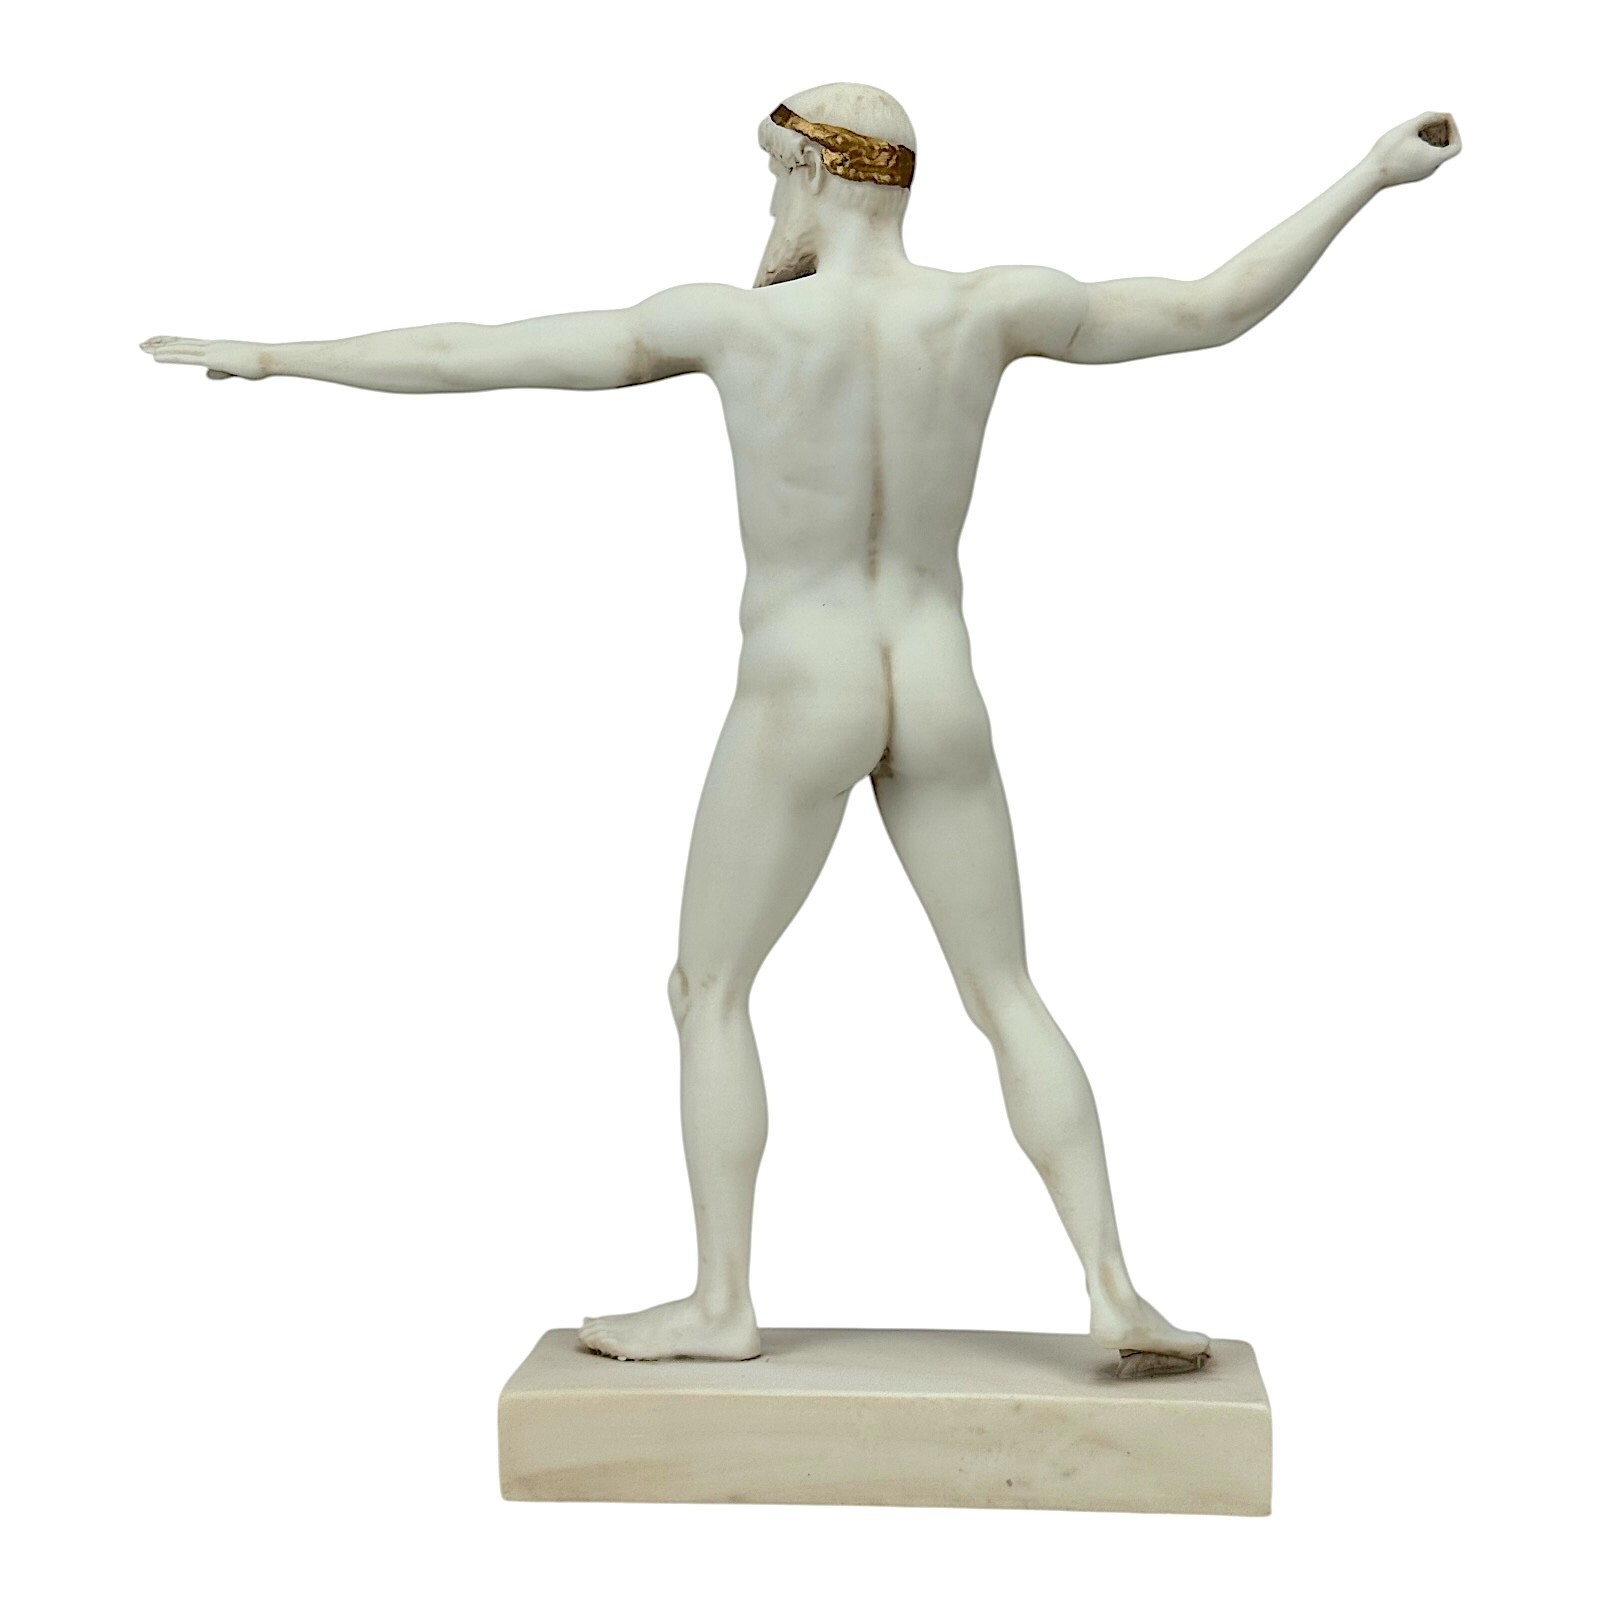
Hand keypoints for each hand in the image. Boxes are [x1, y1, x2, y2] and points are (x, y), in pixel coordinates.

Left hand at [140, 336, 268, 379]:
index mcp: (216, 348)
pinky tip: (155, 357)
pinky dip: (169, 356)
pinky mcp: (212, 358)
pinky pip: (186, 357)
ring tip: (142, 348)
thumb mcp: (237, 370)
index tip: (158, 342)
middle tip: (142, 344)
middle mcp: (210, 345)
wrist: (270, 358)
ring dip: (159, 349)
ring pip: (179, 349)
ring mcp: (210, 351)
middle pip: (180, 343)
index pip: (189, 344)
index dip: (172, 342)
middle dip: (160, 343)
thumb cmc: (259, 364)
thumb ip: (220, 372)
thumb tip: (206, 375)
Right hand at [1366, 112, 1461, 186]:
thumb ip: (1428, 117)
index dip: (1455, 131)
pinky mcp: (1412, 174)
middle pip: (1445, 148)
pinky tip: (1409, 139)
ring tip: (1417, 128)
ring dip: (1431, 137)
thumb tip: (1440, 115)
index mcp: (1434, 159)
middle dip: (1441, 130)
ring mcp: (1421, 173)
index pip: (1456, 146)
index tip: (1444, 121)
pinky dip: (1422, 146)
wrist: (1369, 176)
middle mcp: (1430, 169)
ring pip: (1434, 153)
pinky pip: (1424, 158)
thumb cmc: (1387, 152)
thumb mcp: (1409, 127)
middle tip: (1429, 120)